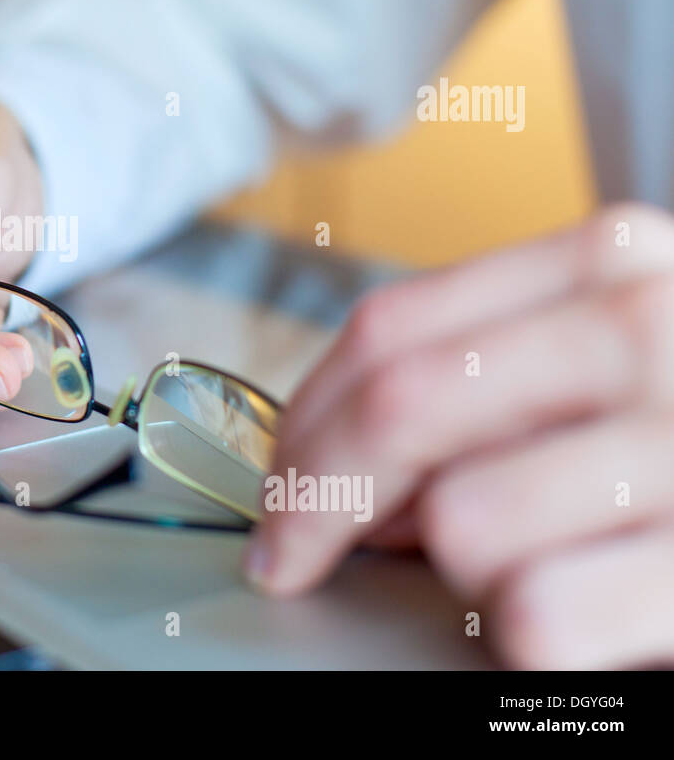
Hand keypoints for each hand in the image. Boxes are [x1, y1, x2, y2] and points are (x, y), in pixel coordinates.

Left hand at [247, 203, 673, 668]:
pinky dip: (531, 646)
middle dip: (318, 501)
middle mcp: (655, 328)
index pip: (389, 330)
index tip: (273, 494)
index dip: (303, 423)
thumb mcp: (603, 362)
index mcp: (612, 262)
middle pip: (400, 409)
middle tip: (296, 558)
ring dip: (464, 576)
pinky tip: (584, 626)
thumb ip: (481, 381)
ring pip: (466, 525)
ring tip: (532, 572)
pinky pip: (539, 619)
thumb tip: (337, 469)